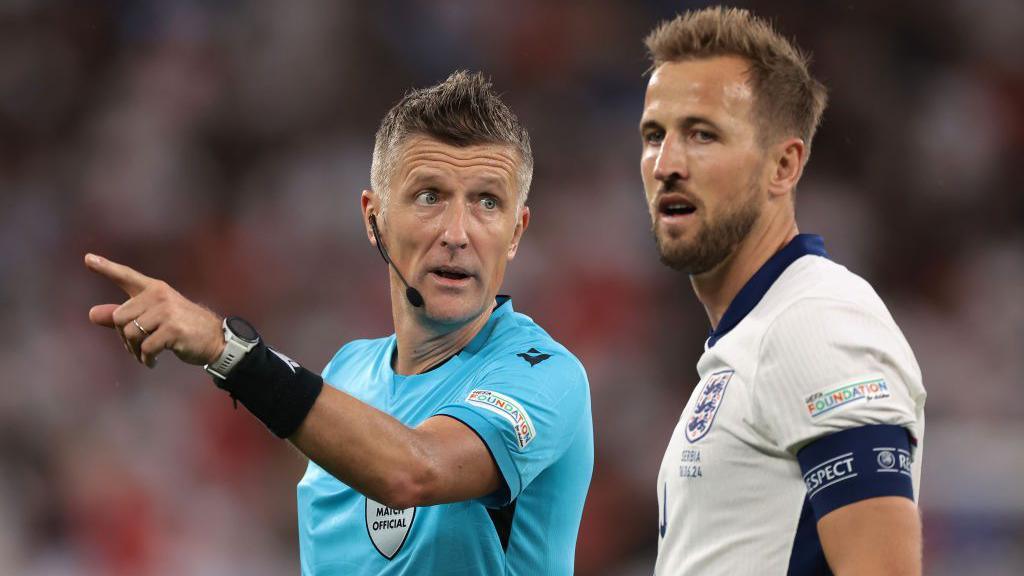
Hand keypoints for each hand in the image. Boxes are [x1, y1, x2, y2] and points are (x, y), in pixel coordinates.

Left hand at [85, 253, 224, 367]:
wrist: (215, 339)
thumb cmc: (182, 327)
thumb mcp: (153, 319)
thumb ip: (124, 317)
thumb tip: (91, 314)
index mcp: (154, 289)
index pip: (126, 276)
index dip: (105, 268)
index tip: (87, 259)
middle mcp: (159, 295)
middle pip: (119, 318)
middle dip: (124, 337)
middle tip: (137, 347)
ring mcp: (167, 311)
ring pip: (130, 333)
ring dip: (134, 350)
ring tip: (145, 356)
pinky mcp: (173, 329)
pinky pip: (146, 347)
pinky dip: (146, 359)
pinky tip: (152, 362)